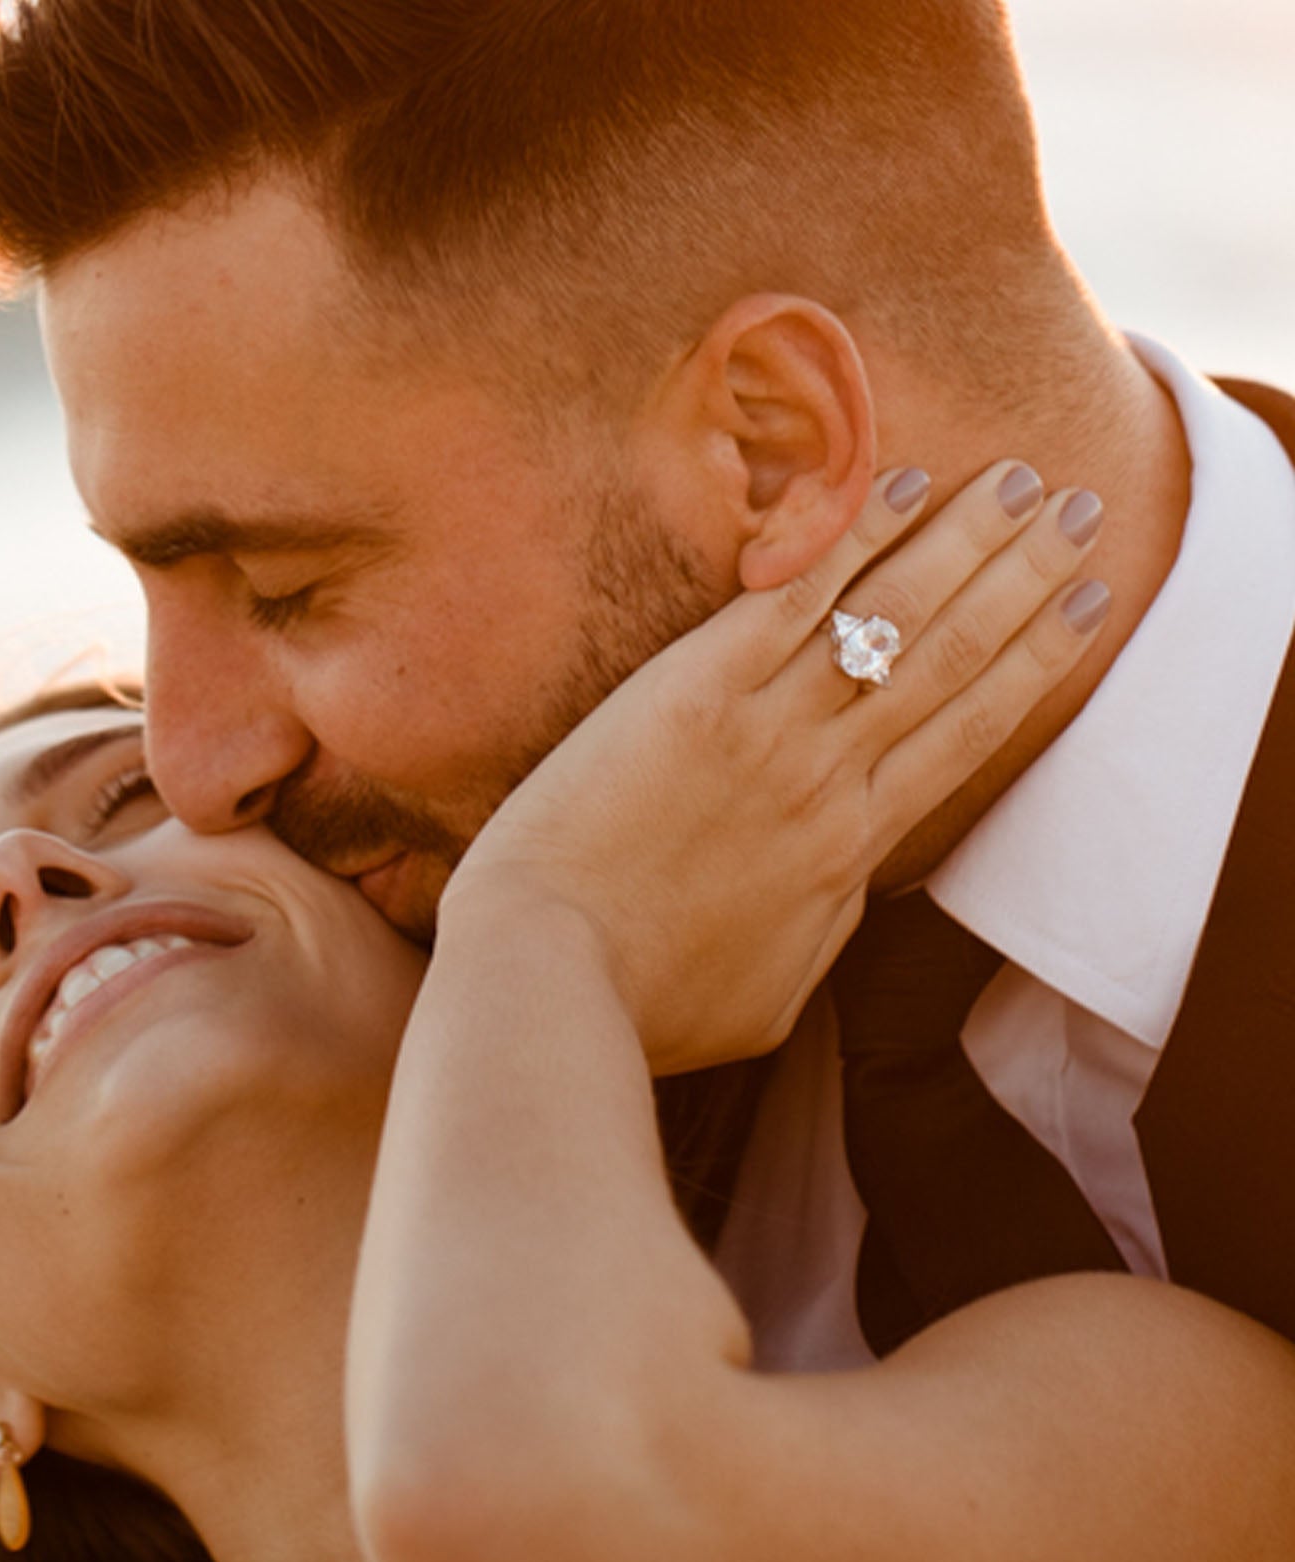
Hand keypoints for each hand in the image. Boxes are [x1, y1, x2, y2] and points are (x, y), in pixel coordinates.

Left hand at [438, 461, 1110, 1073]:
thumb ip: (828, 925)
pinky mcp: (694, 693)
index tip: (1089, 606)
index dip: (1039, 662)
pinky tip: (893, 483)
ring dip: (964, 541)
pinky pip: (792, 599)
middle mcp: (831, 777)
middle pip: (955, 658)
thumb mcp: (775, 991)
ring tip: (1018, 482)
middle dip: (1026, 580)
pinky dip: (849, 539)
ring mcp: (768, 730)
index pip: (972, 734)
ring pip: (893, 617)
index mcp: (854, 849)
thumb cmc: (651, 1000)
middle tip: (1080, 513)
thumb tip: (851, 881)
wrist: (552, 974)